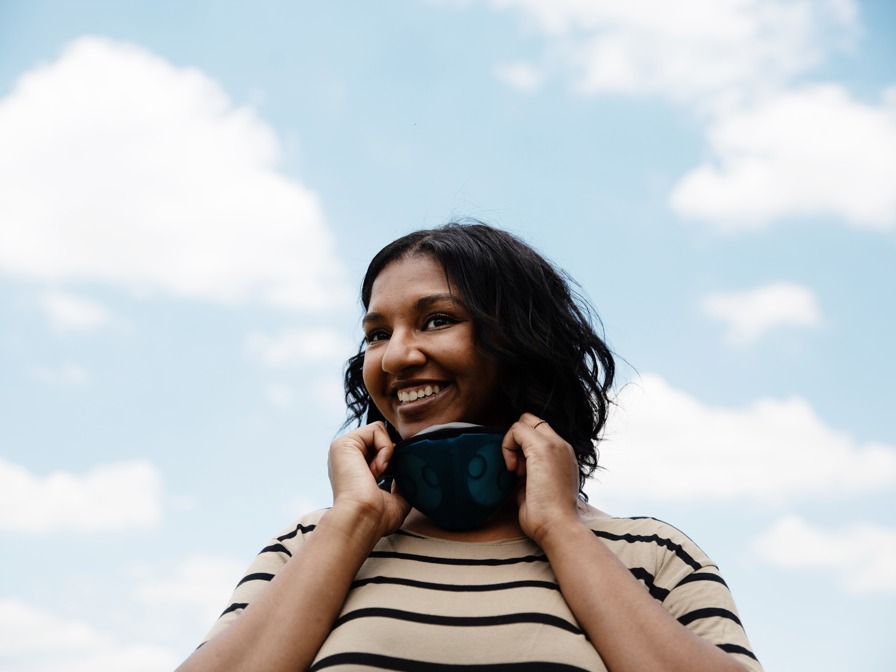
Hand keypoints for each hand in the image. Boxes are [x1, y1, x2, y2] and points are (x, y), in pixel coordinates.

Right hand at [327, 422, 410, 536]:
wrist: (362, 519)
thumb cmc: (376, 518)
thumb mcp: (396, 501)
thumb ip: (402, 486)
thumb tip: (412, 478)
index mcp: (355, 471)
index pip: (379, 451)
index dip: (392, 460)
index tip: (391, 477)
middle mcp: (347, 459)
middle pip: (379, 438)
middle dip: (390, 455)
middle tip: (384, 475)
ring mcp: (343, 450)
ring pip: (379, 431)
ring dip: (387, 452)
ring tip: (378, 473)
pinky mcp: (343, 443)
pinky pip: (376, 429)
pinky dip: (384, 448)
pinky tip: (376, 468)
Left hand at [502, 413, 581, 544]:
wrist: (558, 527)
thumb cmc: (547, 516)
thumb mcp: (537, 486)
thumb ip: (530, 471)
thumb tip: (515, 466)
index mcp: (564, 455)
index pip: (540, 432)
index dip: (523, 445)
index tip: (520, 471)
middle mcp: (562, 446)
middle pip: (533, 421)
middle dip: (517, 439)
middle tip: (516, 467)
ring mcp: (555, 445)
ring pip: (525, 421)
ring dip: (513, 444)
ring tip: (517, 472)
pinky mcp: (543, 449)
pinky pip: (517, 429)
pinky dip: (507, 446)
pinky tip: (513, 470)